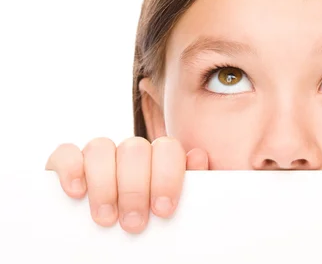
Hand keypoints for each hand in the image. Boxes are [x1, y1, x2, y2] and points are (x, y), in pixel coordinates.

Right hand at [45, 136, 208, 233]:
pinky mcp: (68, 164)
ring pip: (101, 147)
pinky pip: (66, 153)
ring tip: (106, 218)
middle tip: (133, 224)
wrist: (114, 230)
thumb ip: (192, 184)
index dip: (166, 176)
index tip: (163, 210)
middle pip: (135, 149)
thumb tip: (198, 157)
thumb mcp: (173, 204)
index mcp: (159, 158)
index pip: (168, 148)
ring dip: (104, 184)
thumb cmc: (151, 217)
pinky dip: (71, 169)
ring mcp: (99, 156)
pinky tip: (77, 192)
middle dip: (135, 188)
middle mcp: (130, 153)